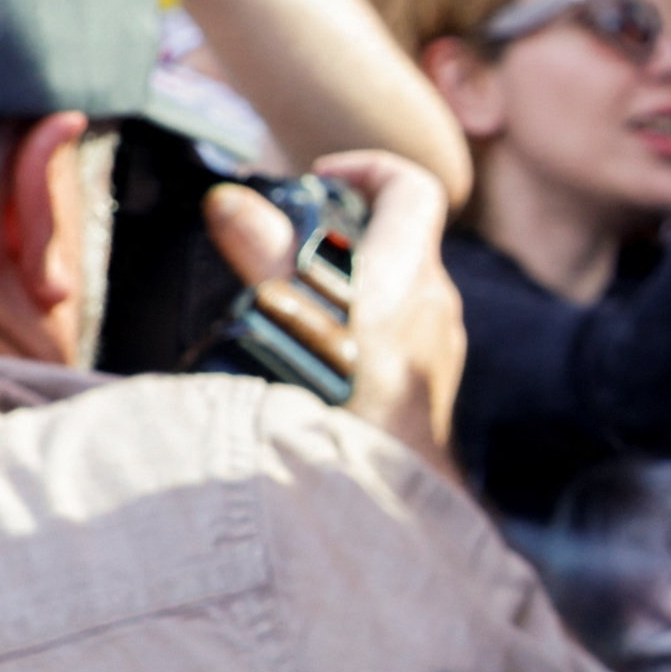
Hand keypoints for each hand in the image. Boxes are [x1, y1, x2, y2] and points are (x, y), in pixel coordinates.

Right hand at [209, 147, 470, 477]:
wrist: (386, 503)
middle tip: (285, 246)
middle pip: (398, 239)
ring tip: (287, 306)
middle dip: (341, 232)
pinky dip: (356, 330)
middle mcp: (436, 304)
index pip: (413, 187)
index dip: (368, 168)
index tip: (320, 178)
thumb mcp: (286, 318)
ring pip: (395, 292)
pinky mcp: (426, 390)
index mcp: (410, 272)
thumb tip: (233, 203)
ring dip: (345, 286)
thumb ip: (263, 255)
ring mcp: (437, 351)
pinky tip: (312, 359)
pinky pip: (395, 339)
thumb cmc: (340, 407)